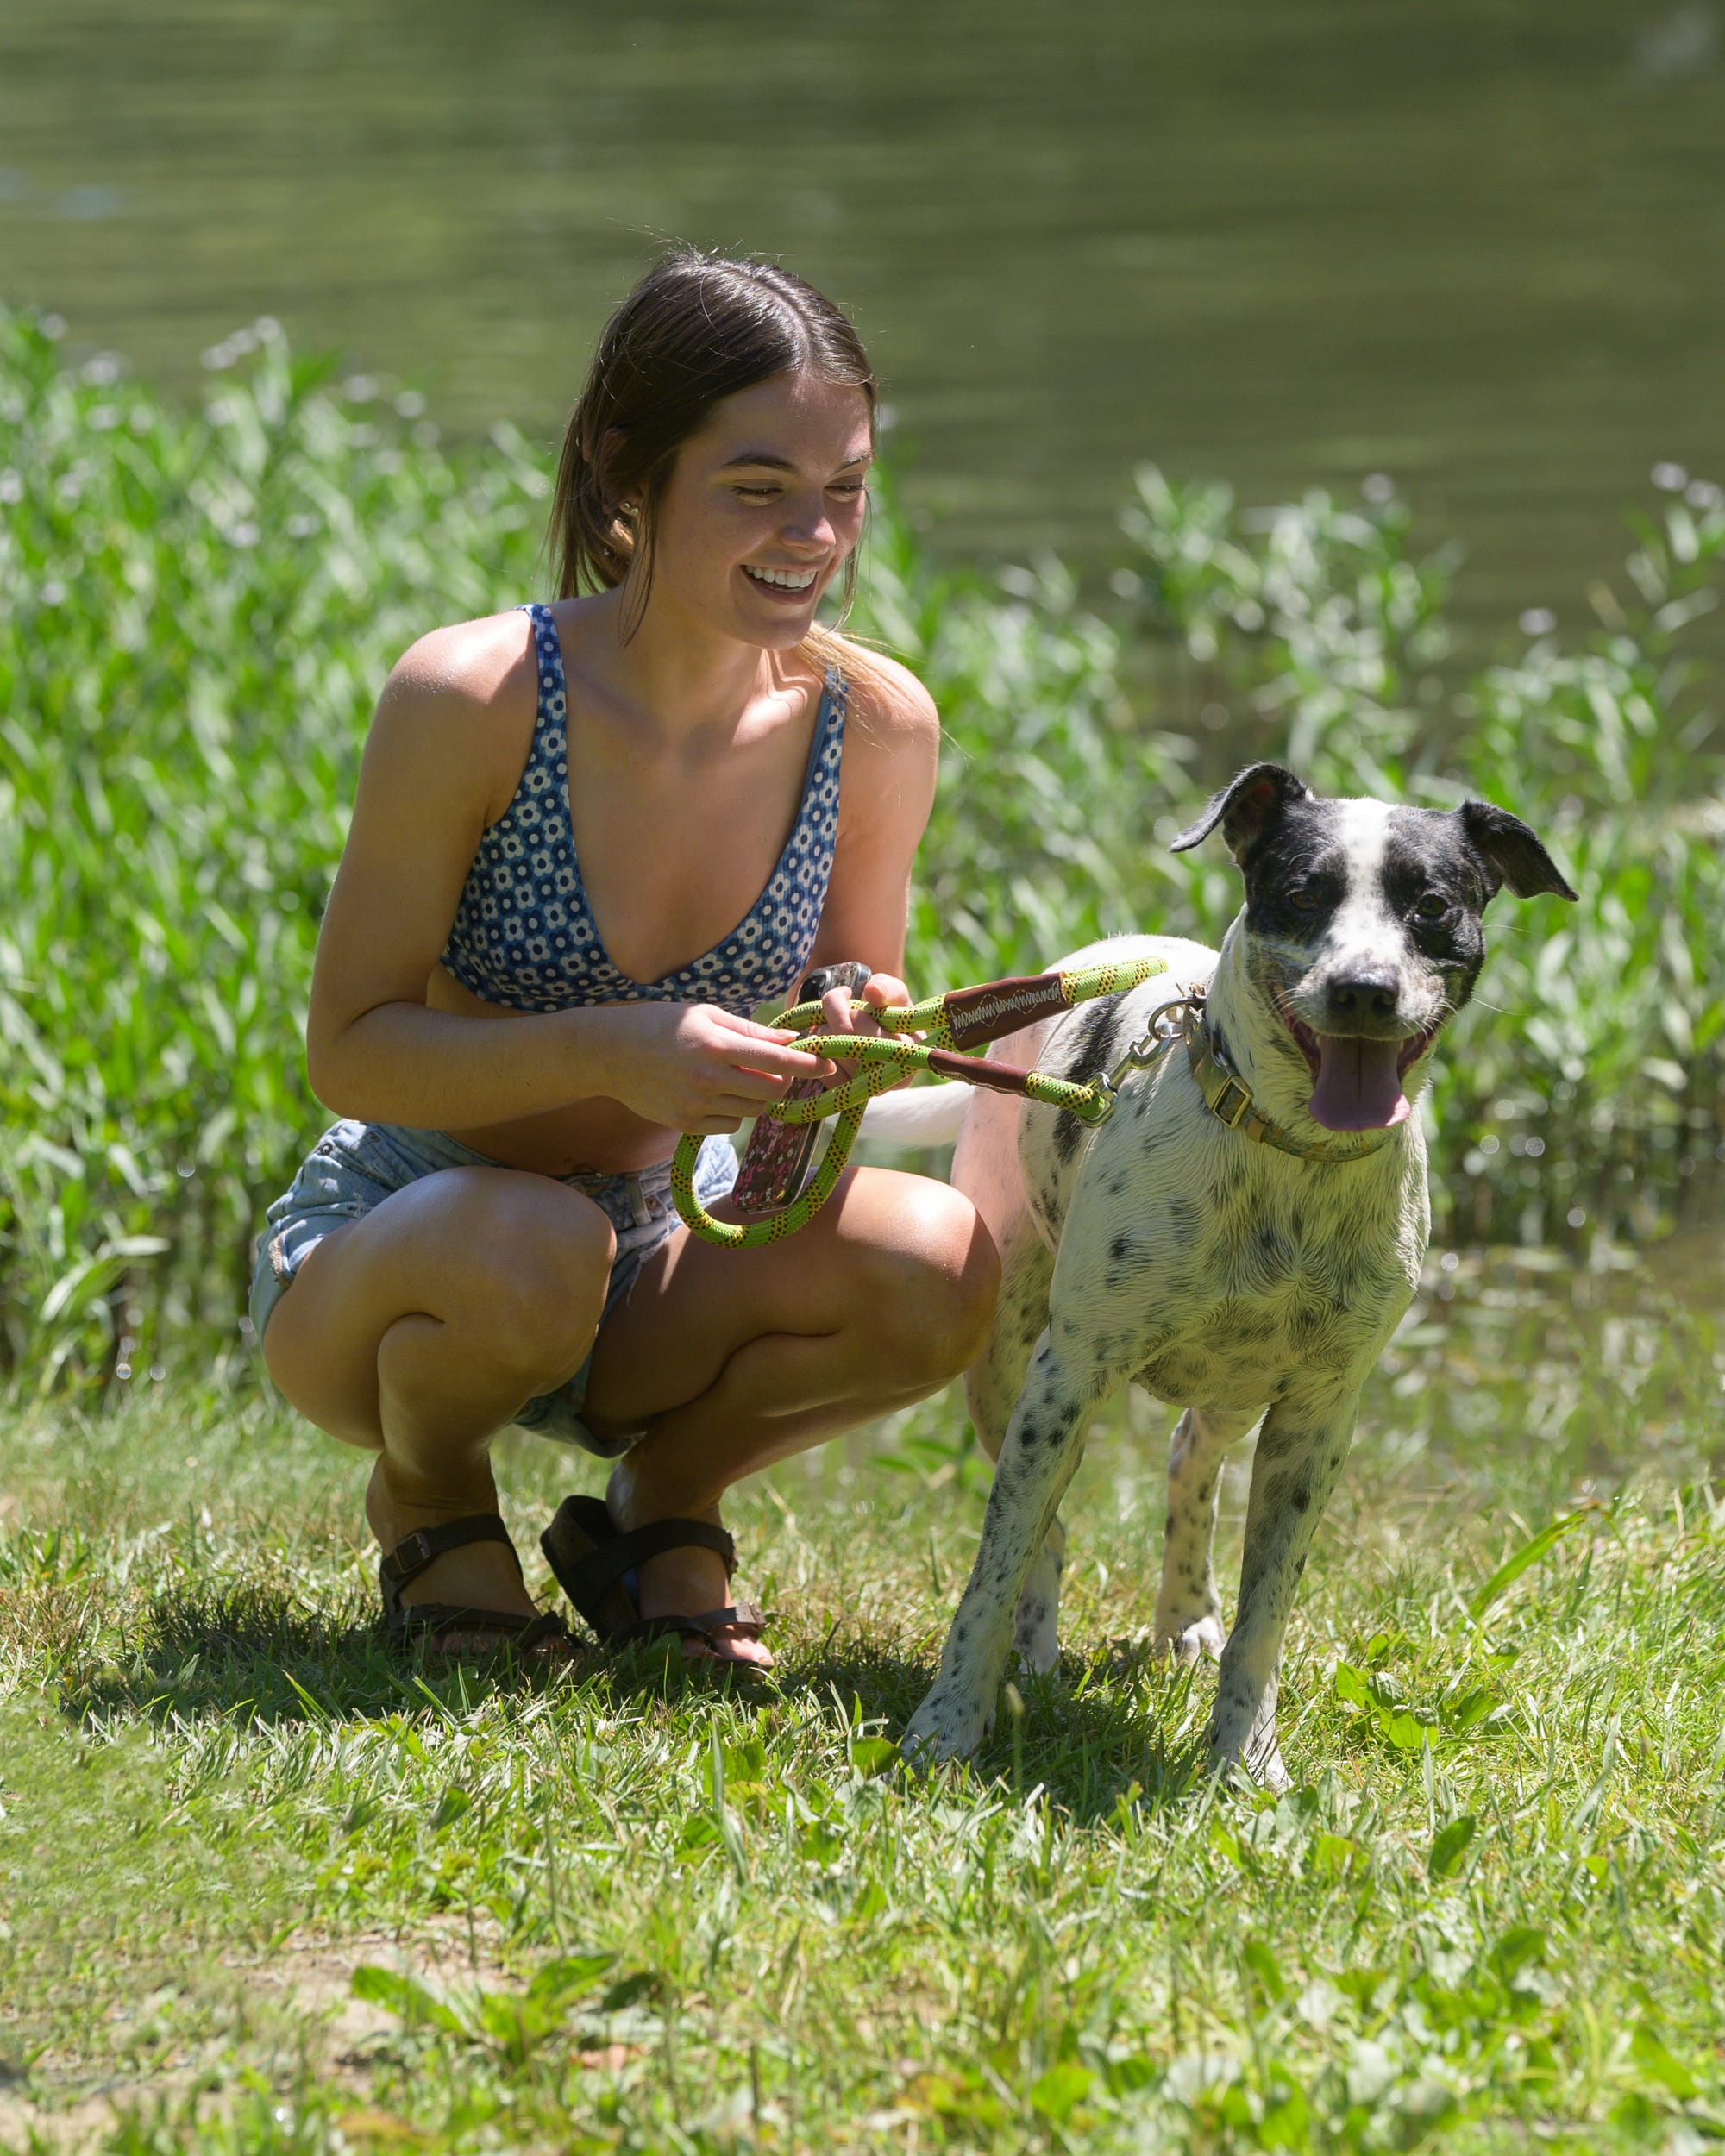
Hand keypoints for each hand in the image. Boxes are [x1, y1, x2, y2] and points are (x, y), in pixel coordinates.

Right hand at [593, 1003, 831, 1134]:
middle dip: (782, 1081)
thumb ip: (749, 1031)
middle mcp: (707, 1079)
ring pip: (753, 1110)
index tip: (829, 1063)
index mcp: (715, 1045)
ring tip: (735, 1076)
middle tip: (776, 1068)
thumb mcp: (705, 1014)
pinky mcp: (685, 1125)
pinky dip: (733, 1112)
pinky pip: (729, 1125)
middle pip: (771, 1091)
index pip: (777, 1061)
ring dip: (756, 1096)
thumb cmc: (662, 1025)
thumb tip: (790, 1042)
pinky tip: (714, 1094)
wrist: (609, 1054)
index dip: (808, 1064)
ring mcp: (695, 1106)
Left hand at [817, 973, 915, 1081]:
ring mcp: (869, 1090)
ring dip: (826, 1030)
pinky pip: (823, 1069)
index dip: (861, 1019)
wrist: (869, 1025)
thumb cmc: (886, 1007)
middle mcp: (894, 1079)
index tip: (849, 998)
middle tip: (836, 1003)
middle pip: (856, 1047)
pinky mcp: (846, 1093)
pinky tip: (825, 1037)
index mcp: (911, 1053)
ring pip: (836, 1054)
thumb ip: (887, 988)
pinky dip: (818, 1048)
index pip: (883, 1040)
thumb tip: (873, 991)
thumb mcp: (892, 991)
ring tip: (832, 1020)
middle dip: (838, 1018)